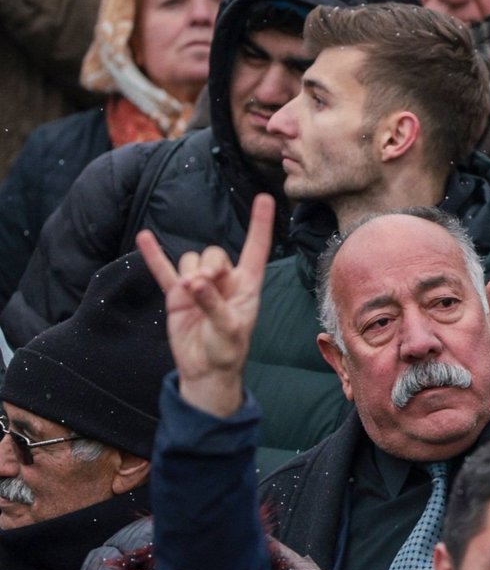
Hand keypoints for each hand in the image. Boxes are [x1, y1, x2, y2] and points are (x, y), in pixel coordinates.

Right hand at [137, 194, 274, 416]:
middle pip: (215, 254)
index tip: (265, 198)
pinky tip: (144, 238)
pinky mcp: (177, 296)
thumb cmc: (227, 351)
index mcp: (246, 286)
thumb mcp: (228, 329)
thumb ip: (213, 304)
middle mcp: (223, 282)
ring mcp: (198, 286)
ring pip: (191, 260)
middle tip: (204, 284)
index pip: (255, 250)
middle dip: (209, 264)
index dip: (260, 225)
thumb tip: (194, 282)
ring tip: (190, 293)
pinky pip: (164, 271)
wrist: (205, 371)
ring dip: (189, 271)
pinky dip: (155, 256)